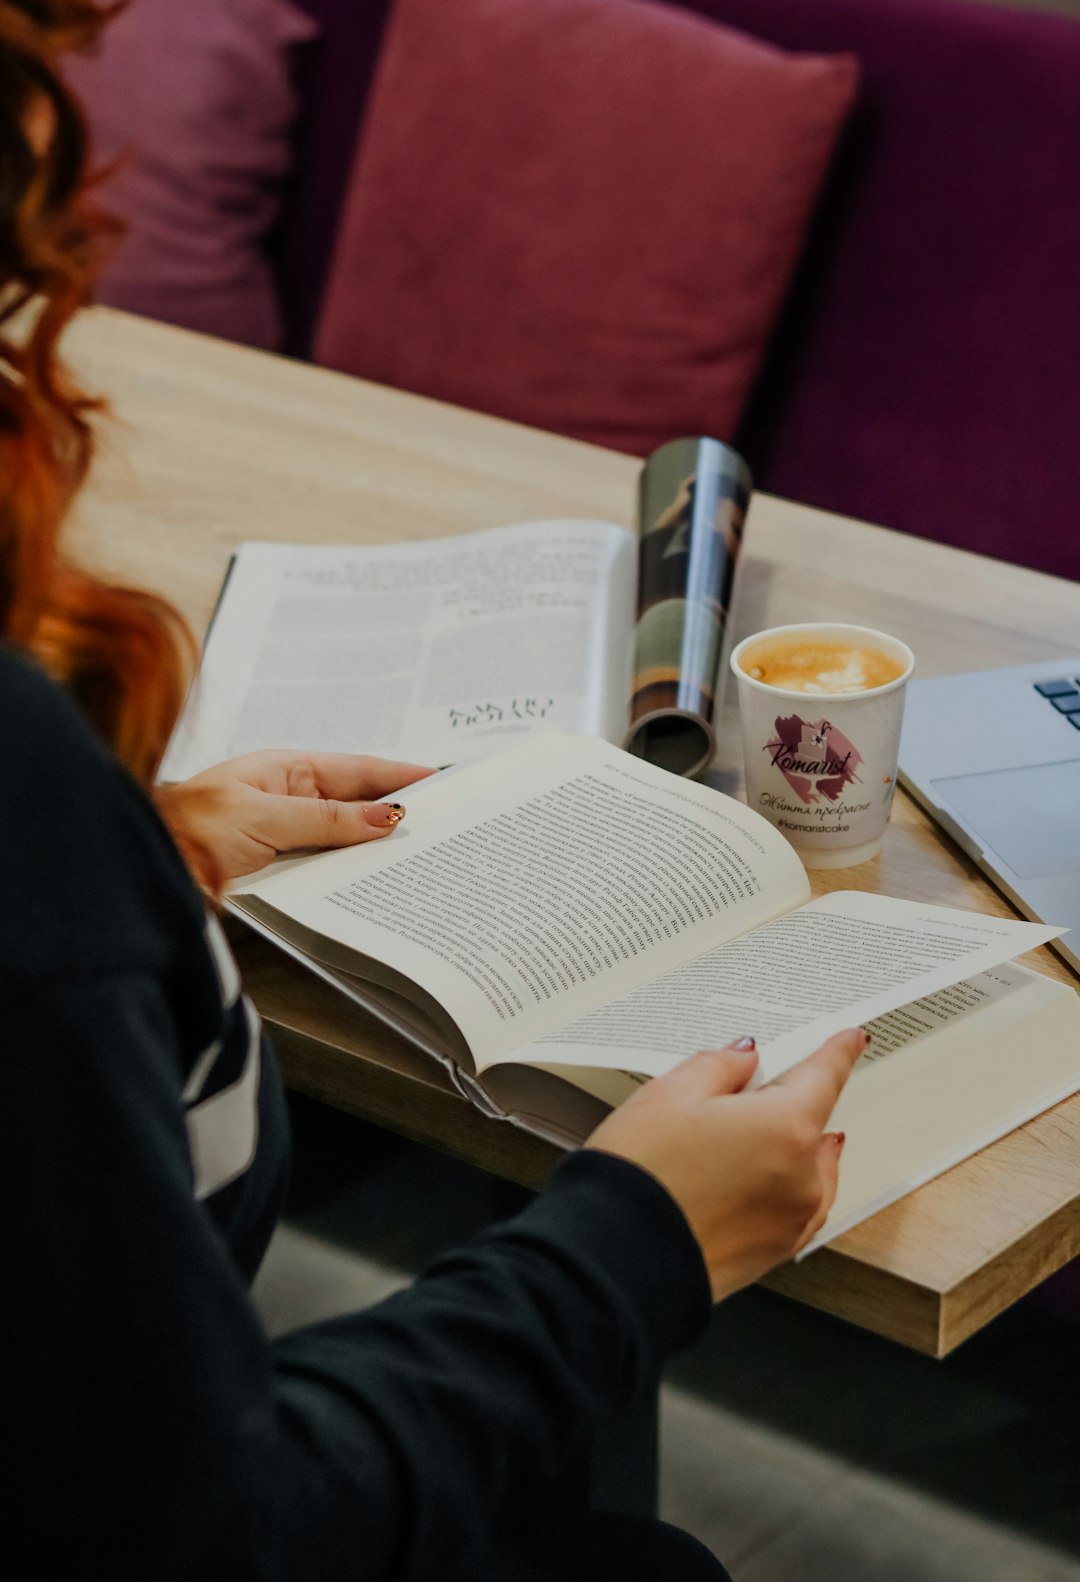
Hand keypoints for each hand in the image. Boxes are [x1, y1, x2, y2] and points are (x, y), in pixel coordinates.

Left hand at [158, 750, 434, 880]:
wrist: (145, 874)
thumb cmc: (187, 831)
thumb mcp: (262, 817)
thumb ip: (326, 818)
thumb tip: (384, 815)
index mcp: (285, 771)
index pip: (357, 770)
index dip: (400, 774)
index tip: (441, 780)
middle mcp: (288, 802)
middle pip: (357, 806)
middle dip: (397, 812)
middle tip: (445, 823)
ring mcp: (284, 839)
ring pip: (345, 842)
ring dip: (376, 851)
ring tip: (423, 857)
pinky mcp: (278, 875)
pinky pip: (326, 873)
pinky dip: (351, 878)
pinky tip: (376, 887)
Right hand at [587, 1029, 865, 1301]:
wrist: (615, 1260)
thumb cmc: (640, 1177)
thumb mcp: (670, 1094)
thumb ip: (719, 1066)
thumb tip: (745, 1059)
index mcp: (787, 1128)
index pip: (824, 1078)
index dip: (837, 1052)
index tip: (851, 1041)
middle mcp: (803, 1178)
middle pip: (810, 1124)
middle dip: (783, 1106)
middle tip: (739, 1095)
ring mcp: (791, 1222)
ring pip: (806, 1169)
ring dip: (784, 1149)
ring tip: (733, 1142)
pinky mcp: (773, 1254)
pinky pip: (794, 1207)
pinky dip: (779, 1186)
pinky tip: (744, 1181)